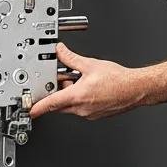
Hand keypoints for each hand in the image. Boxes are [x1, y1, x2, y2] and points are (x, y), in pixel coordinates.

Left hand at [29, 43, 148, 120]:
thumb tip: (61, 51)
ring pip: (71, 106)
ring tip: (81, 81)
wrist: (136, 89)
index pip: (51, 103)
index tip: (29, 110)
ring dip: (70, 95)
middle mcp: (81, 108)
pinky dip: (80, 99)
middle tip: (63, 80)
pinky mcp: (96, 114)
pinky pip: (81, 108)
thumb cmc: (119, 80)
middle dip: (57, 93)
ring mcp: (89, 113)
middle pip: (59, 104)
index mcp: (77, 96)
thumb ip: (72, 58)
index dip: (37, 107)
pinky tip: (90, 88)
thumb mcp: (90, 64)